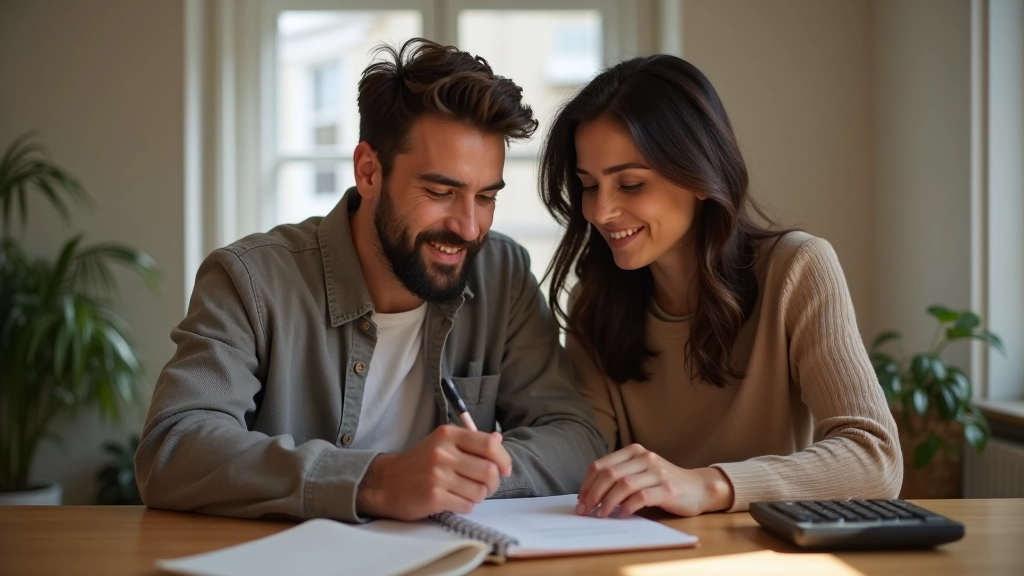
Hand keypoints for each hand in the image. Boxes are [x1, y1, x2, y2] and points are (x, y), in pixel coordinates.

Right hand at [356, 425, 511, 520]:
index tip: (505, 469)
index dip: (503, 459)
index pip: (488, 444)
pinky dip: (466, 506)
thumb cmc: (418, 464)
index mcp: (447, 435)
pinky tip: (454, 500)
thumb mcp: (442, 444)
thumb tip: (498, 441)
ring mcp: (437, 475)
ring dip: (478, 496)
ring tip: (466, 493)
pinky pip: (467, 505)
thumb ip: (470, 442)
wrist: (385, 483)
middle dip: (493, 483)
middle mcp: (442, 453)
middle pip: (489, 471)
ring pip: (480, 491)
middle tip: (485, 486)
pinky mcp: (433, 496)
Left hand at [575, 443, 733, 517]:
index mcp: (634, 451)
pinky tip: (621, 514)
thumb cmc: (664, 483)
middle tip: (584, 511)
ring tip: (600, 515)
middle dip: (592, 494)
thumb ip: (619, 477)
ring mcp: (657, 472)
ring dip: (607, 502)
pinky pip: (641, 497)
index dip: (587, 483)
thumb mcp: (640, 472)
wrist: (698, 488)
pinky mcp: (667, 489)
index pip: (601, 465)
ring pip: (623, 485)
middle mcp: (645, 458)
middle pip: (609, 474)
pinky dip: (627, 507)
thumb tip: (589, 496)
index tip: (580, 500)